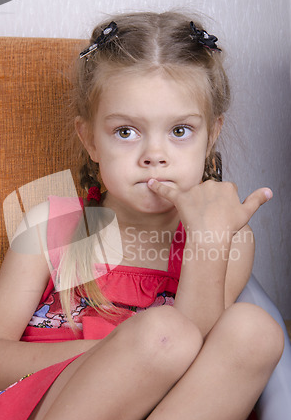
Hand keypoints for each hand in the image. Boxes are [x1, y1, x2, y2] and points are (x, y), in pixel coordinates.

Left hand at [148, 179, 271, 244]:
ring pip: (194, 194)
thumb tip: (269, 191)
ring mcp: (195, 191)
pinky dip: (157, 187)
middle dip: (209, 204)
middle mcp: (211, 185)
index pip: (225, 192)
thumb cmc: (228, 227)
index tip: (222, 215)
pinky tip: (150, 184)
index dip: (223, 205)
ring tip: (199, 219)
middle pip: (209, 192)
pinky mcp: (181, 198)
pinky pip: (167, 191)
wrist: (211, 236)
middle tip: (210, 219)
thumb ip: (256, 200)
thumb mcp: (246, 213)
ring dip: (194, 204)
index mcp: (227, 187)